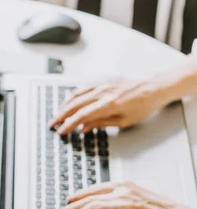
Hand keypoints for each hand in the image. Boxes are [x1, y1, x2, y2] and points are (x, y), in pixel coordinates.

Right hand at [49, 77, 167, 134]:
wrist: (155, 87)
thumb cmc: (143, 106)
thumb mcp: (124, 121)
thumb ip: (101, 123)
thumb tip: (84, 128)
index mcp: (108, 104)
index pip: (81, 116)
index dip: (68, 124)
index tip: (61, 131)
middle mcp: (103, 92)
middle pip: (74, 104)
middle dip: (61, 115)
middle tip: (52, 123)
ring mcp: (102, 83)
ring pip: (76, 94)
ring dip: (64, 105)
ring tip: (58, 113)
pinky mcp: (104, 78)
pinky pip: (84, 86)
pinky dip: (74, 95)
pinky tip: (70, 101)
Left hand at [59, 181, 196, 208]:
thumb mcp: (137, 195)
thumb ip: (119, 197)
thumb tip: (102, 204)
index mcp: (123, 186)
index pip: (94, 189)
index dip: (78, 195)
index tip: (69, 200)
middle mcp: (122, 194)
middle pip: (89, 198)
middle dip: (72, 206)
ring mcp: (124, 207)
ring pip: (92, 208)